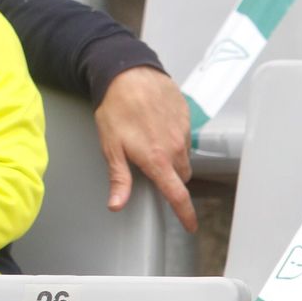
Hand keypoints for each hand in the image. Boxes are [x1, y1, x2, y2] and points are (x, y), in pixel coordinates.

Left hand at [95, 66, 197, 231]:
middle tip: (152, 169)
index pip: (177, 195)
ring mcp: (184, 132)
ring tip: (150, 142)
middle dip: (171, 179)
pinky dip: (174, 137)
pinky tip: (156, 125)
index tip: (191, 226)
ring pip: (184, 156)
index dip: (185, 214)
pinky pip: (185, 136)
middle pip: (181, 176)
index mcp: (157, 160)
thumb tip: (117, 204)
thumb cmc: (116, 109)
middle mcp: (176, 148)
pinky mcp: (187, 117)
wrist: (129, 74)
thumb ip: (119, 178)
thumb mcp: (111, 146)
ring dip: (172, 157)